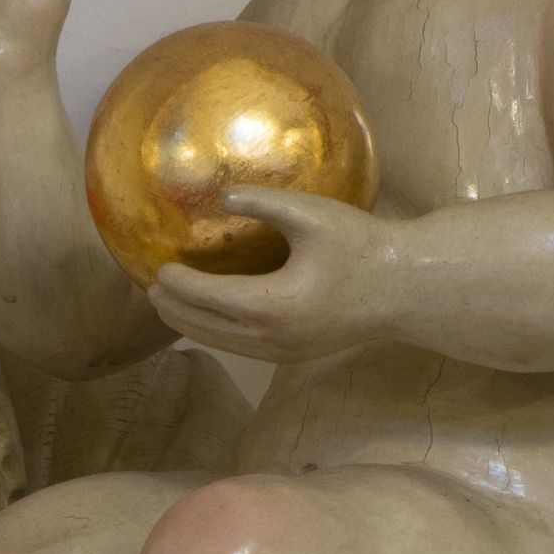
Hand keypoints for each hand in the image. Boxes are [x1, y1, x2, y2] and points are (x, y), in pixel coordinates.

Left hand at [151, 186, 402, 362]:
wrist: (406, 290)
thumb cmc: (363, 247)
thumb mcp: (314, 216)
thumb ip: (265, 204)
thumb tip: (223, 197)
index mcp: (276, 306)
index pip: (210, 297)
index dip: (179, 284)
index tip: (156, 268)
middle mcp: (273, 337)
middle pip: (206, 327)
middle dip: (173, 309)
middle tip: (147, 287)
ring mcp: (282, 352)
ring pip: (221, 342)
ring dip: (190, 324)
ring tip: (166, 303)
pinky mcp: (291, 355)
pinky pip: (239, 347)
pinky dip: (214, 332)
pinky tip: (205, 315)